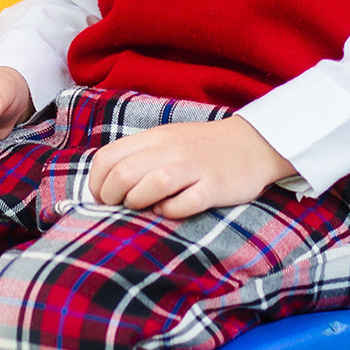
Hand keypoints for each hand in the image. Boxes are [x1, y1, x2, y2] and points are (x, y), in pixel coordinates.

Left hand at [86, 115, 290, 220]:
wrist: (253, 144)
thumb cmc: (201, 148)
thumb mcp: (166, 140)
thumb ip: (138, 155)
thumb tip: (105, 185)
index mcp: (154, 137)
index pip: (107, 158)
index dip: (96, 183)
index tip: (102, 198)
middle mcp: (171, 150)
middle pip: (124, 173)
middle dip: (112, 197)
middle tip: (119, 206)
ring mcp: (194, 168)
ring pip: (151, 185)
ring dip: (138, 202)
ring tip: (144, 206)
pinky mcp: (214, 187)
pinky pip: (184, 204)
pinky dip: (169, 212)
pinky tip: (169, 210)